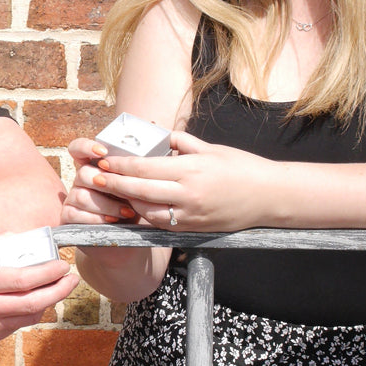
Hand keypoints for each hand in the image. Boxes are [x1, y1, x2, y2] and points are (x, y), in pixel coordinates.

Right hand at [0, 242, 77, 350]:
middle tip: (72, 279)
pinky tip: (36, 301)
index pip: (23, 278)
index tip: (63, 265)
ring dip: (48, 302)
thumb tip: (19, 238)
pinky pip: (18, 326)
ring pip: (29, 317)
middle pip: (34, 302)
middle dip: (59, 290)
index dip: (48, 272)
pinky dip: (31, 313)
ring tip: (57, 288)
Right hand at [61, 137, 137, 224]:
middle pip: (83, 173)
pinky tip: (112, 221)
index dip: (85, 147)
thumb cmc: (134, 205)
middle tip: (126, 193)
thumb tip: (137, 162)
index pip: (77, 148)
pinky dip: (96, 218)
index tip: (103, 152)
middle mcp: (80, 181)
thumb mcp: (134, 186)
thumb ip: (130, 172)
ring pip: (81, 196)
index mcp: (93, 167)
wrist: (130, 232)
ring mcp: (72, 198)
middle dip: (107, 185)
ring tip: (127, 212)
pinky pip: (74, 214)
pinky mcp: (67, 216)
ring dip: (107, 205)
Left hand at [76, 130, 271, 232]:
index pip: (146, 168)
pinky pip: (163, 225)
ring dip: (127, 203)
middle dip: (115, 185)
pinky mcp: (194, 229)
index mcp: (191, 170)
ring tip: (114, 193)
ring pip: (148, 212)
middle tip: (96, 179)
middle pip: (140, 191)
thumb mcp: (210, 148)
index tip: (105, 161)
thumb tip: (154, 136)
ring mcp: (191, 215)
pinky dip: (146, 216)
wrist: (270, 196)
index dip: (121, 166)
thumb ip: (179, 143)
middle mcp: (189, 194)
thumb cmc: (241, 167)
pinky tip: (137, 207)